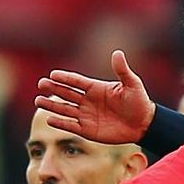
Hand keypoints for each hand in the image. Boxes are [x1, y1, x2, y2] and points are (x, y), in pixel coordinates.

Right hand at [35, 50, 155, 143]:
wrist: (144, 125)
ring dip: (52, 105)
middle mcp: (88, 100)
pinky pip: (71, 126)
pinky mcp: (88, 130)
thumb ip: (122, 70)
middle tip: (41, 84)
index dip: (65, 78)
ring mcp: (87, 115)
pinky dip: (60, 123)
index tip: (53, 74)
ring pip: (65, 109)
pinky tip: (49, 119)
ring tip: (38, 101)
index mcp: (95, 88)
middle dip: (53, 88)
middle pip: (66, 93)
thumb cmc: (139, 103)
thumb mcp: (132, 85)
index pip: (76, 81)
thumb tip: (117, 53)